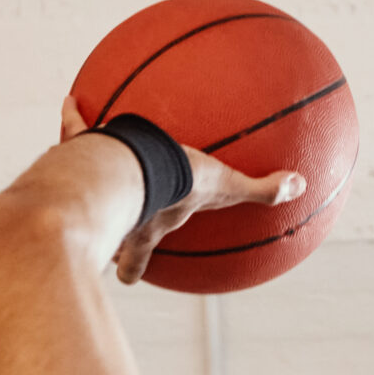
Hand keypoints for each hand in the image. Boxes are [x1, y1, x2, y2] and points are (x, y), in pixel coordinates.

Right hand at [59, 98, 304, 284]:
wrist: (132, 164)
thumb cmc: (179, 184)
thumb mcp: (228, 187)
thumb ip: (263, 189)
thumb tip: (301, 186)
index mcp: (145, 227)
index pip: (137, 258)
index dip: (133, 268)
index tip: (131, 275)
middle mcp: (115, 212)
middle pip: (105, 232)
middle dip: (103, 236)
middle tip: (102, 234)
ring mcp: (93, 184)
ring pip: (83, 183)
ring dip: (83, 174)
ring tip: (78, 161)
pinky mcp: (78, 152)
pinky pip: (74, 132)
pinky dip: (73, 117)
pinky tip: (72, 99)